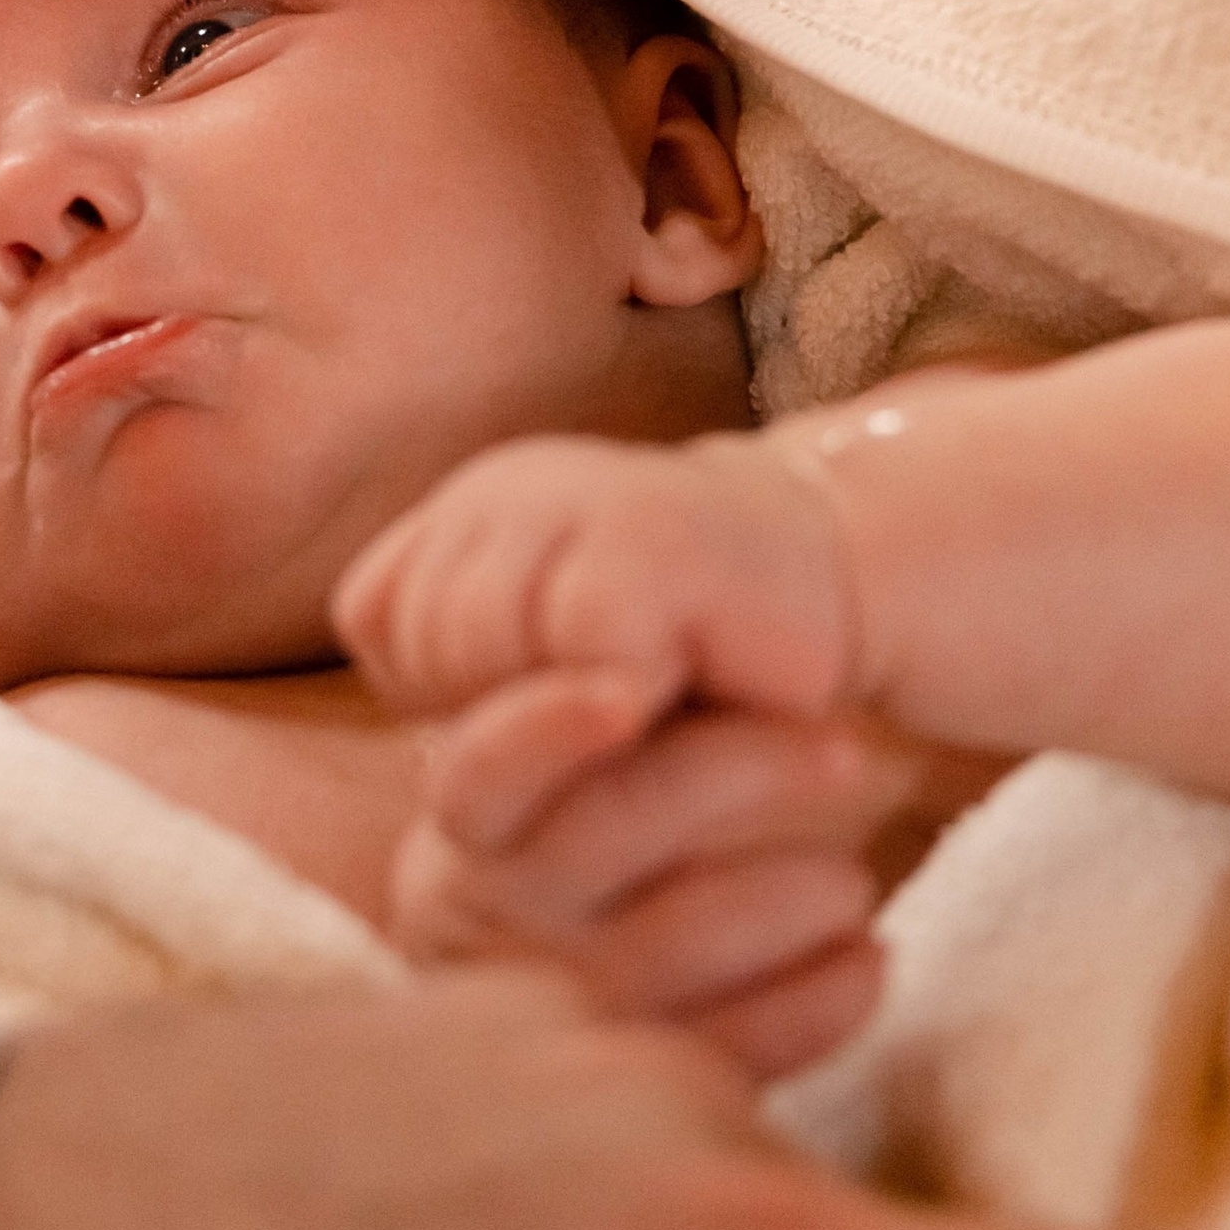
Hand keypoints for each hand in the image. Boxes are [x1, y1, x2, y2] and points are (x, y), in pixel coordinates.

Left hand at [337, 430, 859, 729]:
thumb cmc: (698, 654)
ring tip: (652, 691)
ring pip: (484, 651)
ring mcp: (578, 502)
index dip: (448, 689)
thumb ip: (463, 680)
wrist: (852, 593)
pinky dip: (628, 714)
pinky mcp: (651, 550)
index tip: (562, 685)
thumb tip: (416, 747)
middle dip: (506, 707)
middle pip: (427, 641)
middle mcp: (512, 482)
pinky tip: (689, 686)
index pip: (378, 616)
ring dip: (568, 712)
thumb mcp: (555, 666)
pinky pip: (580, 676)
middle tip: (620, 699)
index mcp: (474, 502)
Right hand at [390, 665, 1007, 1078]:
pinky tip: (868, 959)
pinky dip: (817, 1002)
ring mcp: (564, 1008)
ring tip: (853, 879)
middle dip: (737, 778)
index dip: (550, 727)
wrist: (623, 955)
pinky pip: (735, 1049)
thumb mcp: (598, 753)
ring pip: (672, 951)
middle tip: (848, 751)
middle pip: (605, 839)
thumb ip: (613, 697)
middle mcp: (490, 923)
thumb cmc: (630, 812)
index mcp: (467, 829)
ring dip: (789, 899)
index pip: (487, 771)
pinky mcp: (644, 1083)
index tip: (629, 687)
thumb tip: (659, 634)